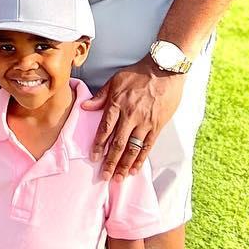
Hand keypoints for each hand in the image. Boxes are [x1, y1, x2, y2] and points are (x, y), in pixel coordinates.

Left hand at [81, 58, 183, 178]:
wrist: (164, 70)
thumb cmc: (138, 73)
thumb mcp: (115, 80)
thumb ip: (101, 96)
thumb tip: (84, 106)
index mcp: (117, 104)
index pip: (105, 129)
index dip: (98, 145)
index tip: (93, 158)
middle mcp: (130, 116)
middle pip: (118, 144)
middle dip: (110, 162)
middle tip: (104, 176)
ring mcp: (145, 122)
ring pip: (133, 148)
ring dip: (124, 165)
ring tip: (118, 178)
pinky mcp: (157, 126)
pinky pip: (148, 146)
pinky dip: (141, 159)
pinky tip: (135, 169)